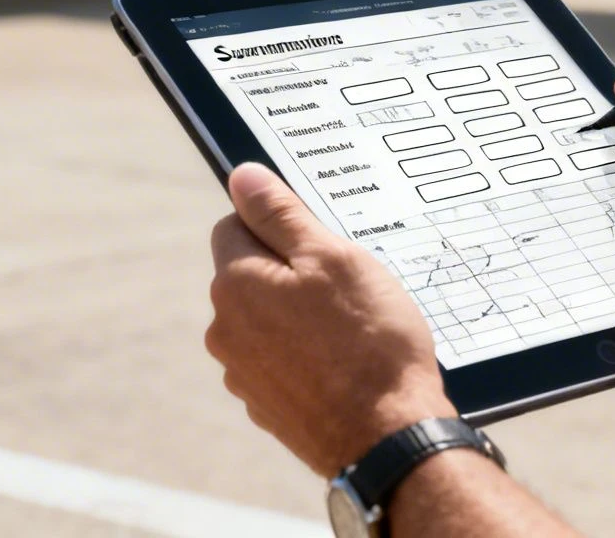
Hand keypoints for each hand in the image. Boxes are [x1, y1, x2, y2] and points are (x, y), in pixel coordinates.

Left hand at [206, 162, 455, 475]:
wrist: (389, 438)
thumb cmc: (369, 342)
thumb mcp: (332, 257)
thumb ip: (280, 213)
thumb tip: (241, 176)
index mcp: (235, 284)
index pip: (235, 225)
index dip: (280, 226)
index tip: (321, 245)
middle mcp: (225, 330)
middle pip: (251, 274)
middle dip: (290, 273)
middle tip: (345, 289)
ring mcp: (242, 373)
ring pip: (267, 320)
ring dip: (298, 317)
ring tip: (350, 332)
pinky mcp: (265, 406)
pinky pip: (280, 361)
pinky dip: (306, 357)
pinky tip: (344, 365)